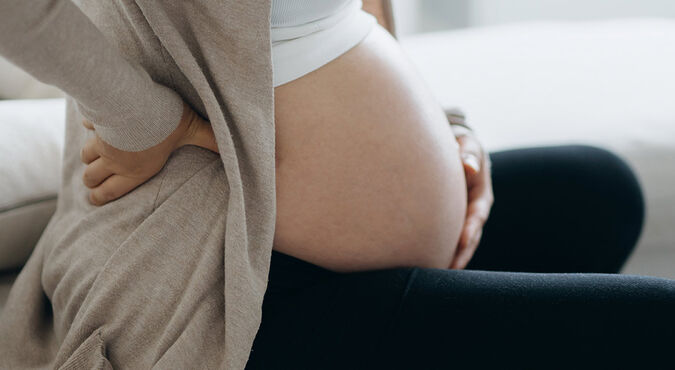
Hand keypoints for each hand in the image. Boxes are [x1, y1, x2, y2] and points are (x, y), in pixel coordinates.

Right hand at [80, 101, 217, 205]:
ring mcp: (101, 142)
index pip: (112, 191)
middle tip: (92, 180)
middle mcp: (115, 160)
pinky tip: (94, 121)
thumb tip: (231, 150)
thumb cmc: (165, 121)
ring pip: (86, 155)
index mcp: (137, 170)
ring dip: (88, 157)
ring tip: (91, 157)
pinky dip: (90, 124)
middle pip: (92, 176)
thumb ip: (209, 140)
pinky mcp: (94, 121)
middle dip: (91, 180)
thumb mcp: (193, 131)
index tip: (94, 199)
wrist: (135, 101)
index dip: (100, 197)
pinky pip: (88, 125)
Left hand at [449, 126, 493, 268]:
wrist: (458, 149)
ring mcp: (464, 218)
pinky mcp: (452, 221)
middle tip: (449, 268)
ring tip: (437, 274)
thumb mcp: (469, 146)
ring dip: (451, 257)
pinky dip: (440, 250)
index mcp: (482, 195)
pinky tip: (426, 263)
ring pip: (459, 242)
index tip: (462, 241)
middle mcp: (474, 211)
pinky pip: (446, 238)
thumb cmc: (463, 146)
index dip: (471, 229)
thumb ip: (469, 154)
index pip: (477, 215)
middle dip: (462, 253)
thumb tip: (469, 166)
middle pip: (470, 237)